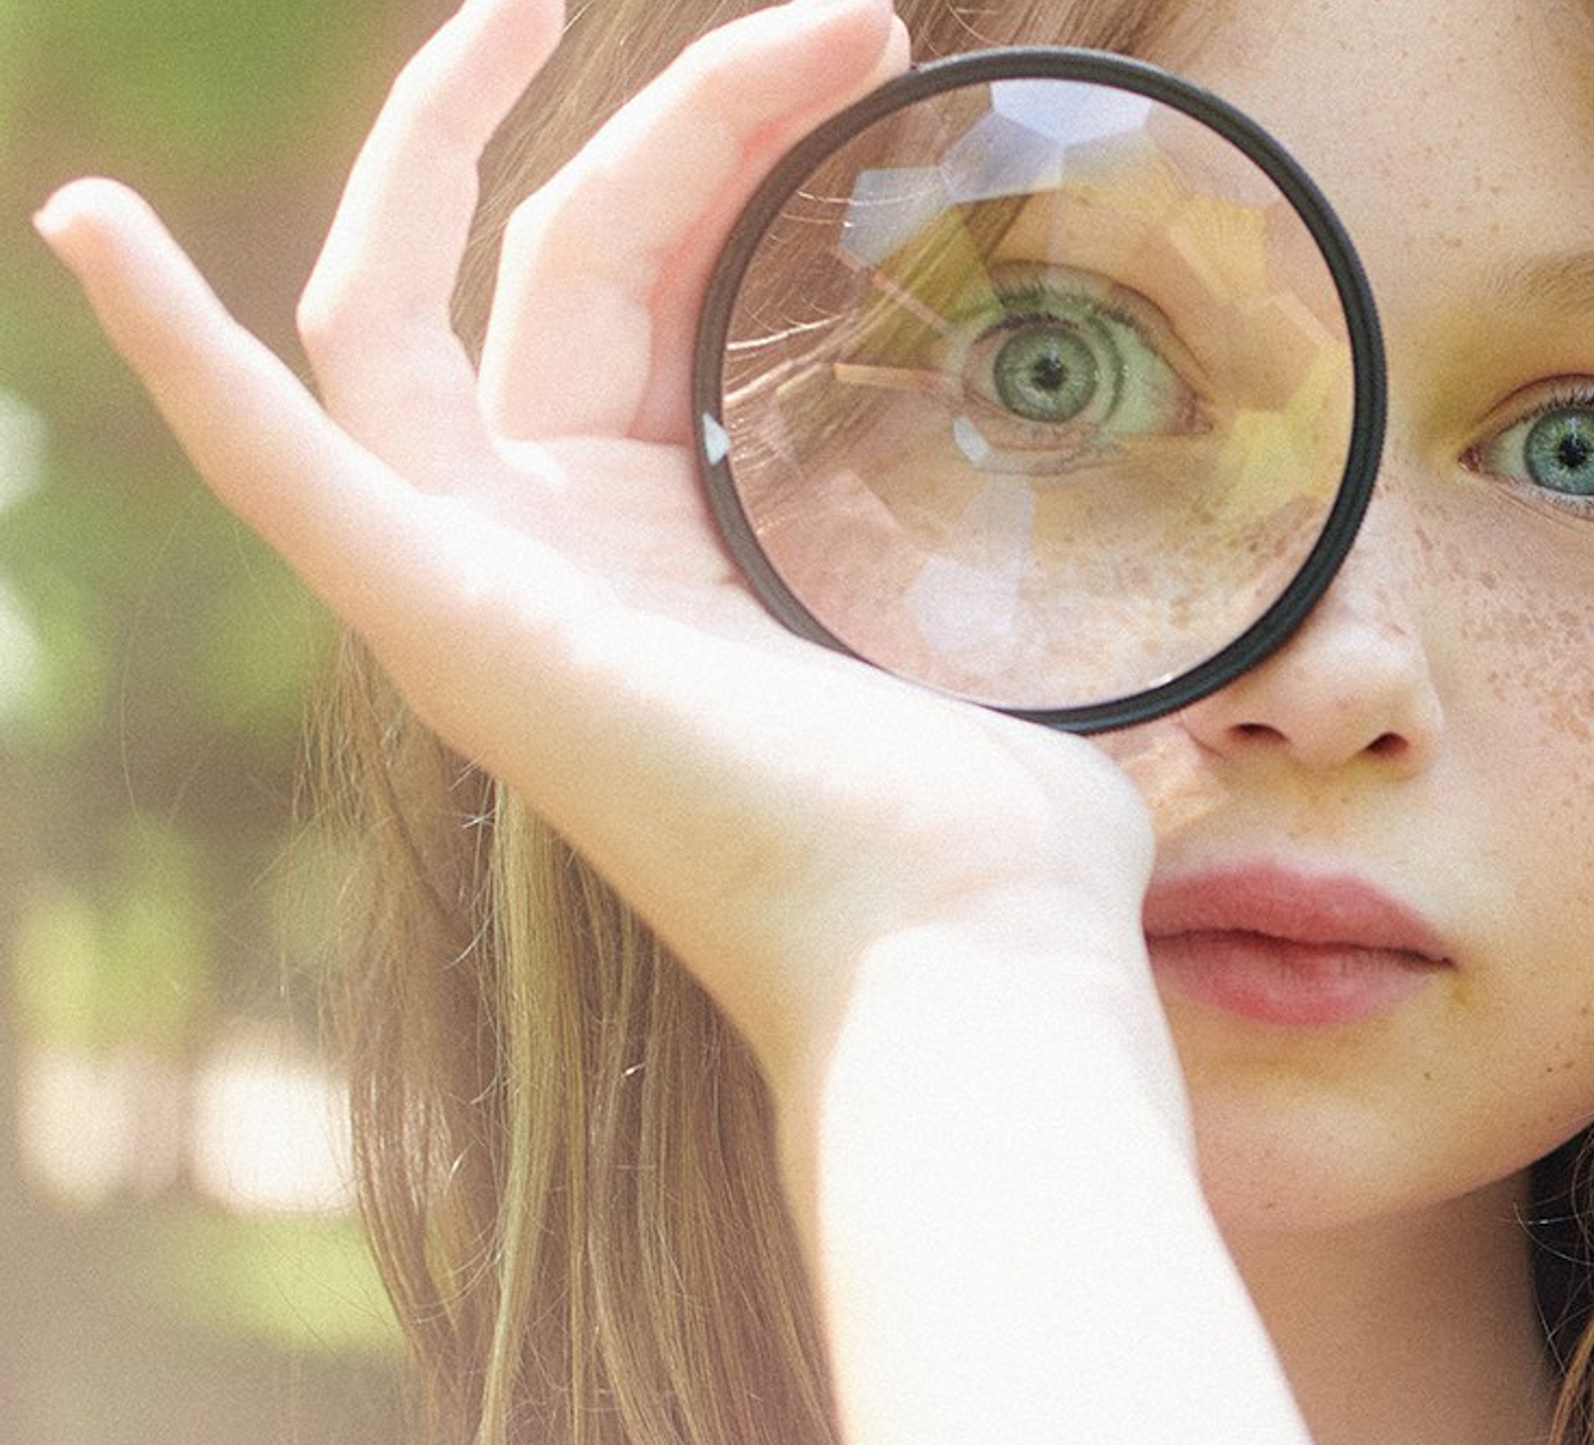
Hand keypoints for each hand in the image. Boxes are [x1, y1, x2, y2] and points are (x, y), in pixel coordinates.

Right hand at [32, 0, 1163, 1106]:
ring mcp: (491, 599)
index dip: (731, 149)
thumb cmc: (1002, 850)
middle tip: (846, 19)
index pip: (650, 302)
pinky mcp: (449, 622)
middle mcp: (569, 575)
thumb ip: (1086, 660)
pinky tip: (88, 223)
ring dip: (443, 140)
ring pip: (407, 316)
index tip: (866, 49)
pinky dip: (175, 354)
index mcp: (684, 569)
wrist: (966, 948)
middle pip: (557, 272)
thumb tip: (1224, 705)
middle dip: (679, 117)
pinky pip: (272, 463)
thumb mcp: (1043, 687)